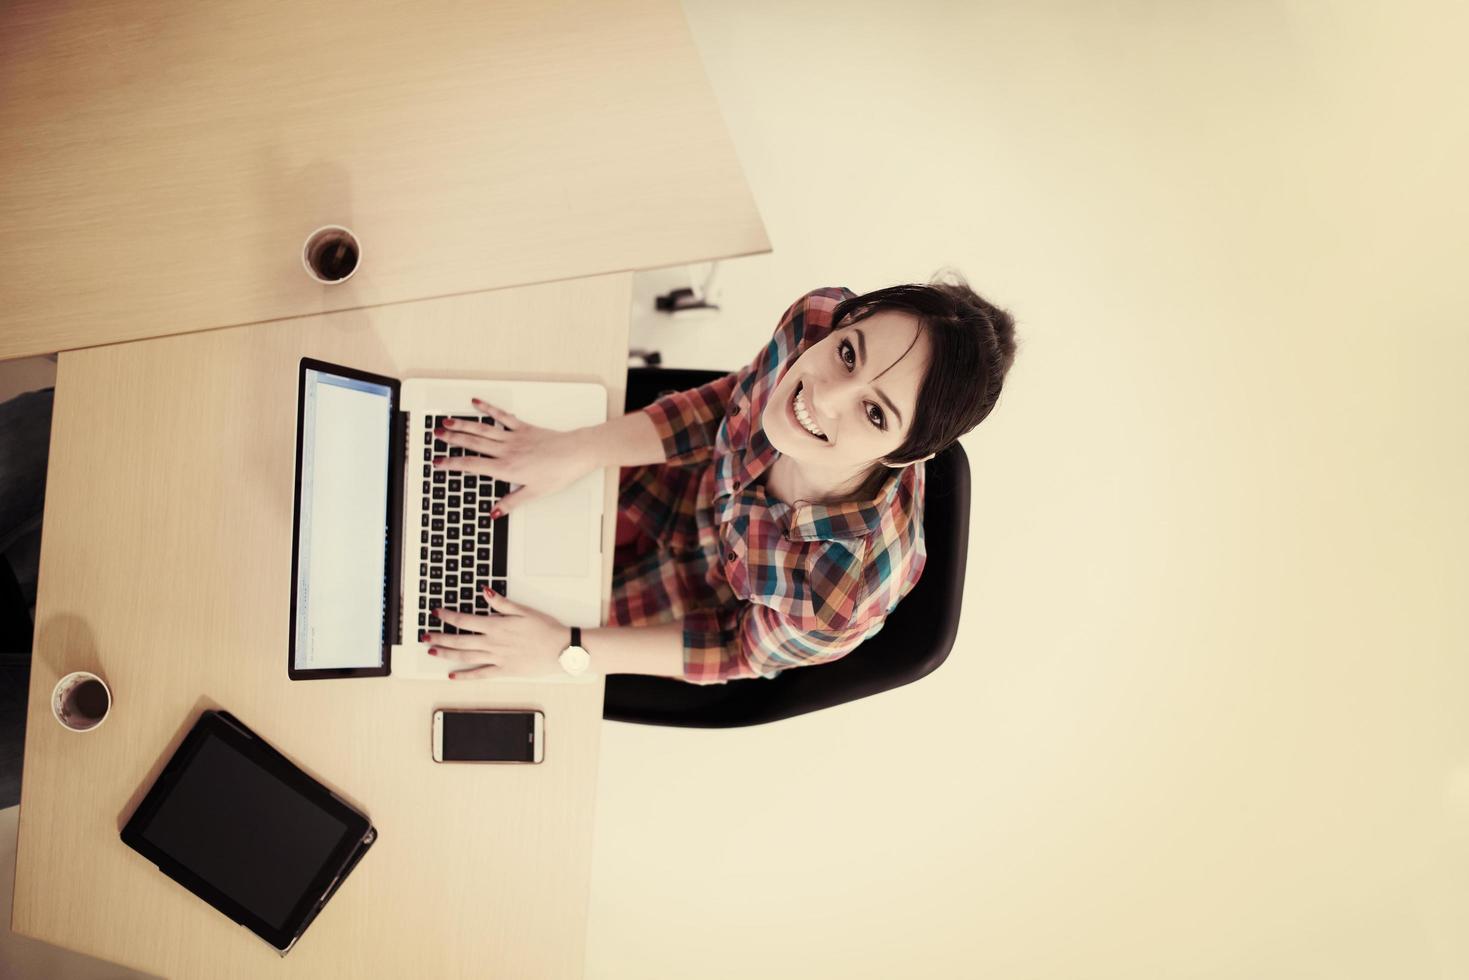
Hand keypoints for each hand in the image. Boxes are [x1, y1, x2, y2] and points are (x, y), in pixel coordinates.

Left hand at [420, 588, 567, 679]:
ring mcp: (497, 658)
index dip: (448, 616)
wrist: (562, 649)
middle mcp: (493, 643)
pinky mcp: (504, 671)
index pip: (465, 620)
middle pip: (459, 640)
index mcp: (497, 626)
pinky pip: (480, 674)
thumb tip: (485, 591)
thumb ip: (501, 603)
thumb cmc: (546, 629)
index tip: (437, 613)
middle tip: (425, 636)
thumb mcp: (524, 610)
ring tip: (432, 651)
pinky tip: (453, 675)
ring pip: (465, 656)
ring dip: (446, 653)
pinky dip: (465, 675)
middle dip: (439, 637)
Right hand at [433, 399, 593, 516]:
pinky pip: (502, 416)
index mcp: (506, 468)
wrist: (577, 453)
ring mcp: (514, 437)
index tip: (438, 463)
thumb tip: (494, 512)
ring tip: (446, 422)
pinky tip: (476, 403)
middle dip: (452, 440)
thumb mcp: (534, 493)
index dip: (453, 464)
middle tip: (435, 436)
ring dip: (462, 424)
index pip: (472, 466)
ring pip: (482, 429)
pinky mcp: (523, 427)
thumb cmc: (559, 473)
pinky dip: (488, 408)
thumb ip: (511, 502)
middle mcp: (506, 450)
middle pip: (472, 444)